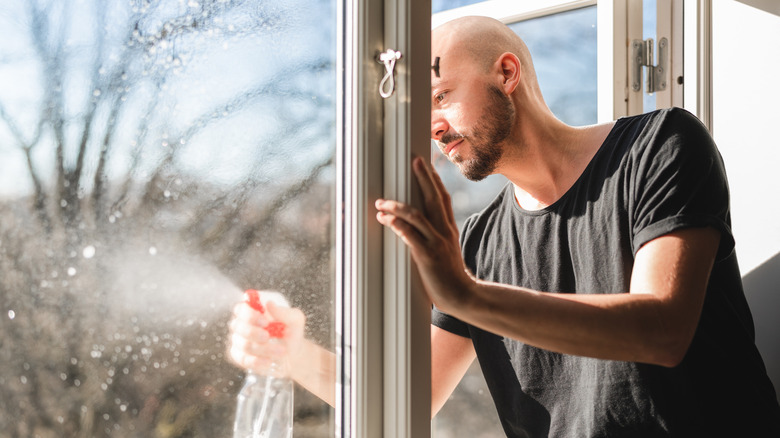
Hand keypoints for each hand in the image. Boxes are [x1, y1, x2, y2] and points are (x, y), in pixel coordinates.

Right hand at [228, 292, 305, 375]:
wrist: (294, 354)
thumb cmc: (292, 332)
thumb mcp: (295, 320)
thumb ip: (284, 312)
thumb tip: (269, 304)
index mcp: (253, 311)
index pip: (241, 309)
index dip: (249, 314)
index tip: (264, 322)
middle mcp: (242, 325)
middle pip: (237, 326)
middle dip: (253, 332)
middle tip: (268, 337)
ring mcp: (240, 342)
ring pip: (244, 345)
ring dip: (263, 349)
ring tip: (281, 351)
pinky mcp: (241, 358)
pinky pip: (243, 360)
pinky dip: (256, 361)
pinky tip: (268, 361)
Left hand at [375, 157, 473, 312]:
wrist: (463, 296)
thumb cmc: (450, 276)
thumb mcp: (446, 251)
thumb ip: (434, 238)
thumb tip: (414, 229)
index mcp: (449, 229)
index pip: (443, 198)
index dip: (434, 180)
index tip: (425, 165)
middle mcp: (444, 231)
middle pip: (434, 198)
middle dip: (424, 178)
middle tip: (414, 161)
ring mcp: (436, 242)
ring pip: (417, 215)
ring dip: (397, 206)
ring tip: (381, 202)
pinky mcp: (428, 256)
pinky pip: (411, 236)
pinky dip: (398, 225)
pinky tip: (386, 219)